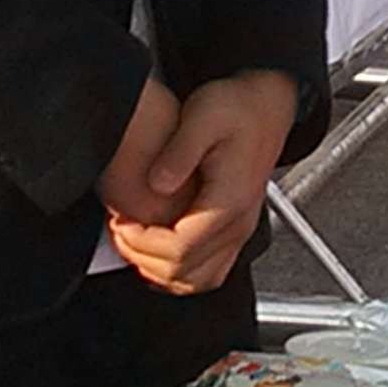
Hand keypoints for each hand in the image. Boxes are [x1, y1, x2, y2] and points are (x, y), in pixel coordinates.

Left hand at [110, 71, 297, 294]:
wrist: (267, 105)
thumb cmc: (238, 108)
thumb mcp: (203, 115)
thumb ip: (179, 152)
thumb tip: (156, 184)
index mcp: (229, 200)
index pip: (180, 249)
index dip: (142, 243)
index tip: (120, 223)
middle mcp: (238, 223)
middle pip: (185, 272)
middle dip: (143, 257)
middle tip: (120, 230)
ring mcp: (239, 231)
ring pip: (197, 280)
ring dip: (160, 270)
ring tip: (135, 242)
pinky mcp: (235, 230)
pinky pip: (207, 272)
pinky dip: (179, 272)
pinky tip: (158, 251)